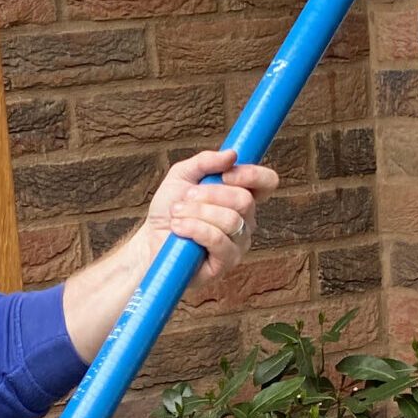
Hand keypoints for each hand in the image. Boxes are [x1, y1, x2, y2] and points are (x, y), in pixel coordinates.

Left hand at [140, 148, 279, 284]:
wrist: (150, 241)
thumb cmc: (169, 209)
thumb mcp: (182, 175)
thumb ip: (205, 162)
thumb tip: (232, 154)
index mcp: (240, 196)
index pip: (267, 182)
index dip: (252, 175)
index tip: (226, 174)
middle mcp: (246, 220)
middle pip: (245, 200)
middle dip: (211, 194)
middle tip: (187, 196)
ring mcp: (238, 243)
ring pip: (231, 220)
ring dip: (197, 212)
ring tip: (177, 213)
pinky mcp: (225, 263)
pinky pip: (218, 240)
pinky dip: (195, 229)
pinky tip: (178, 228)